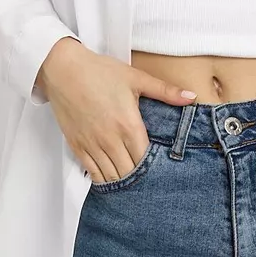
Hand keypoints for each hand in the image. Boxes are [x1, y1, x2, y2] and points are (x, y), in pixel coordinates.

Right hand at [37, 39, 196, 183]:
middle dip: (140, 179)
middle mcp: (111, 139)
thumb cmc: (99, 72)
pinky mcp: (77, 145)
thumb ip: (165, 91)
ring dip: (123, 182)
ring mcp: (92, 144)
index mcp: (128, 125)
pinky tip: (111, 181)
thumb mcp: (136, 78)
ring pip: (111, 176)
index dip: (154, 169)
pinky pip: (92, 172)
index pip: (146, 159)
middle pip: (129, 172)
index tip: (162, 172)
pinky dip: (103, 180)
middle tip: (150, 183)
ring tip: (133, 187)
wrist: (63, 70)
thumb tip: (192, 97)